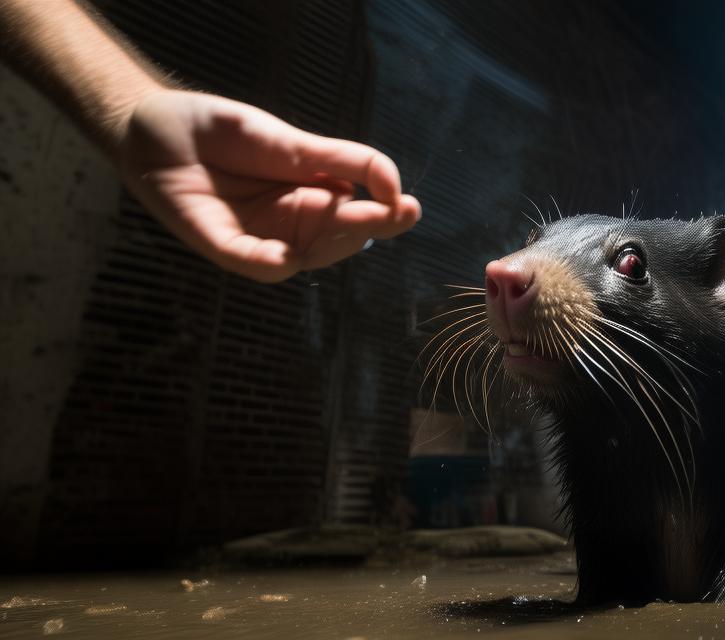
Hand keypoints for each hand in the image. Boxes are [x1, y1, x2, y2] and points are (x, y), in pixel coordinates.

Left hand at [117, 90, 420, 281]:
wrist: (155, 129)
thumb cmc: (222, 131)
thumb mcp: (290, 140)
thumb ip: (342, 161)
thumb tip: (392, 184)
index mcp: (316, 195)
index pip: (361, 212)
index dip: (387, 213)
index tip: (407, 205)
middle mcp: (296, 223)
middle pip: (342, 237)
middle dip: (369, 228)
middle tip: (392, 215)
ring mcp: (263, 238)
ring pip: (309, 255)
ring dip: (333, 244)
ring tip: (358, 222)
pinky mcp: (226, 248)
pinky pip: (257, 264)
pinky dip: (273, 262)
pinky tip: (292, 255)